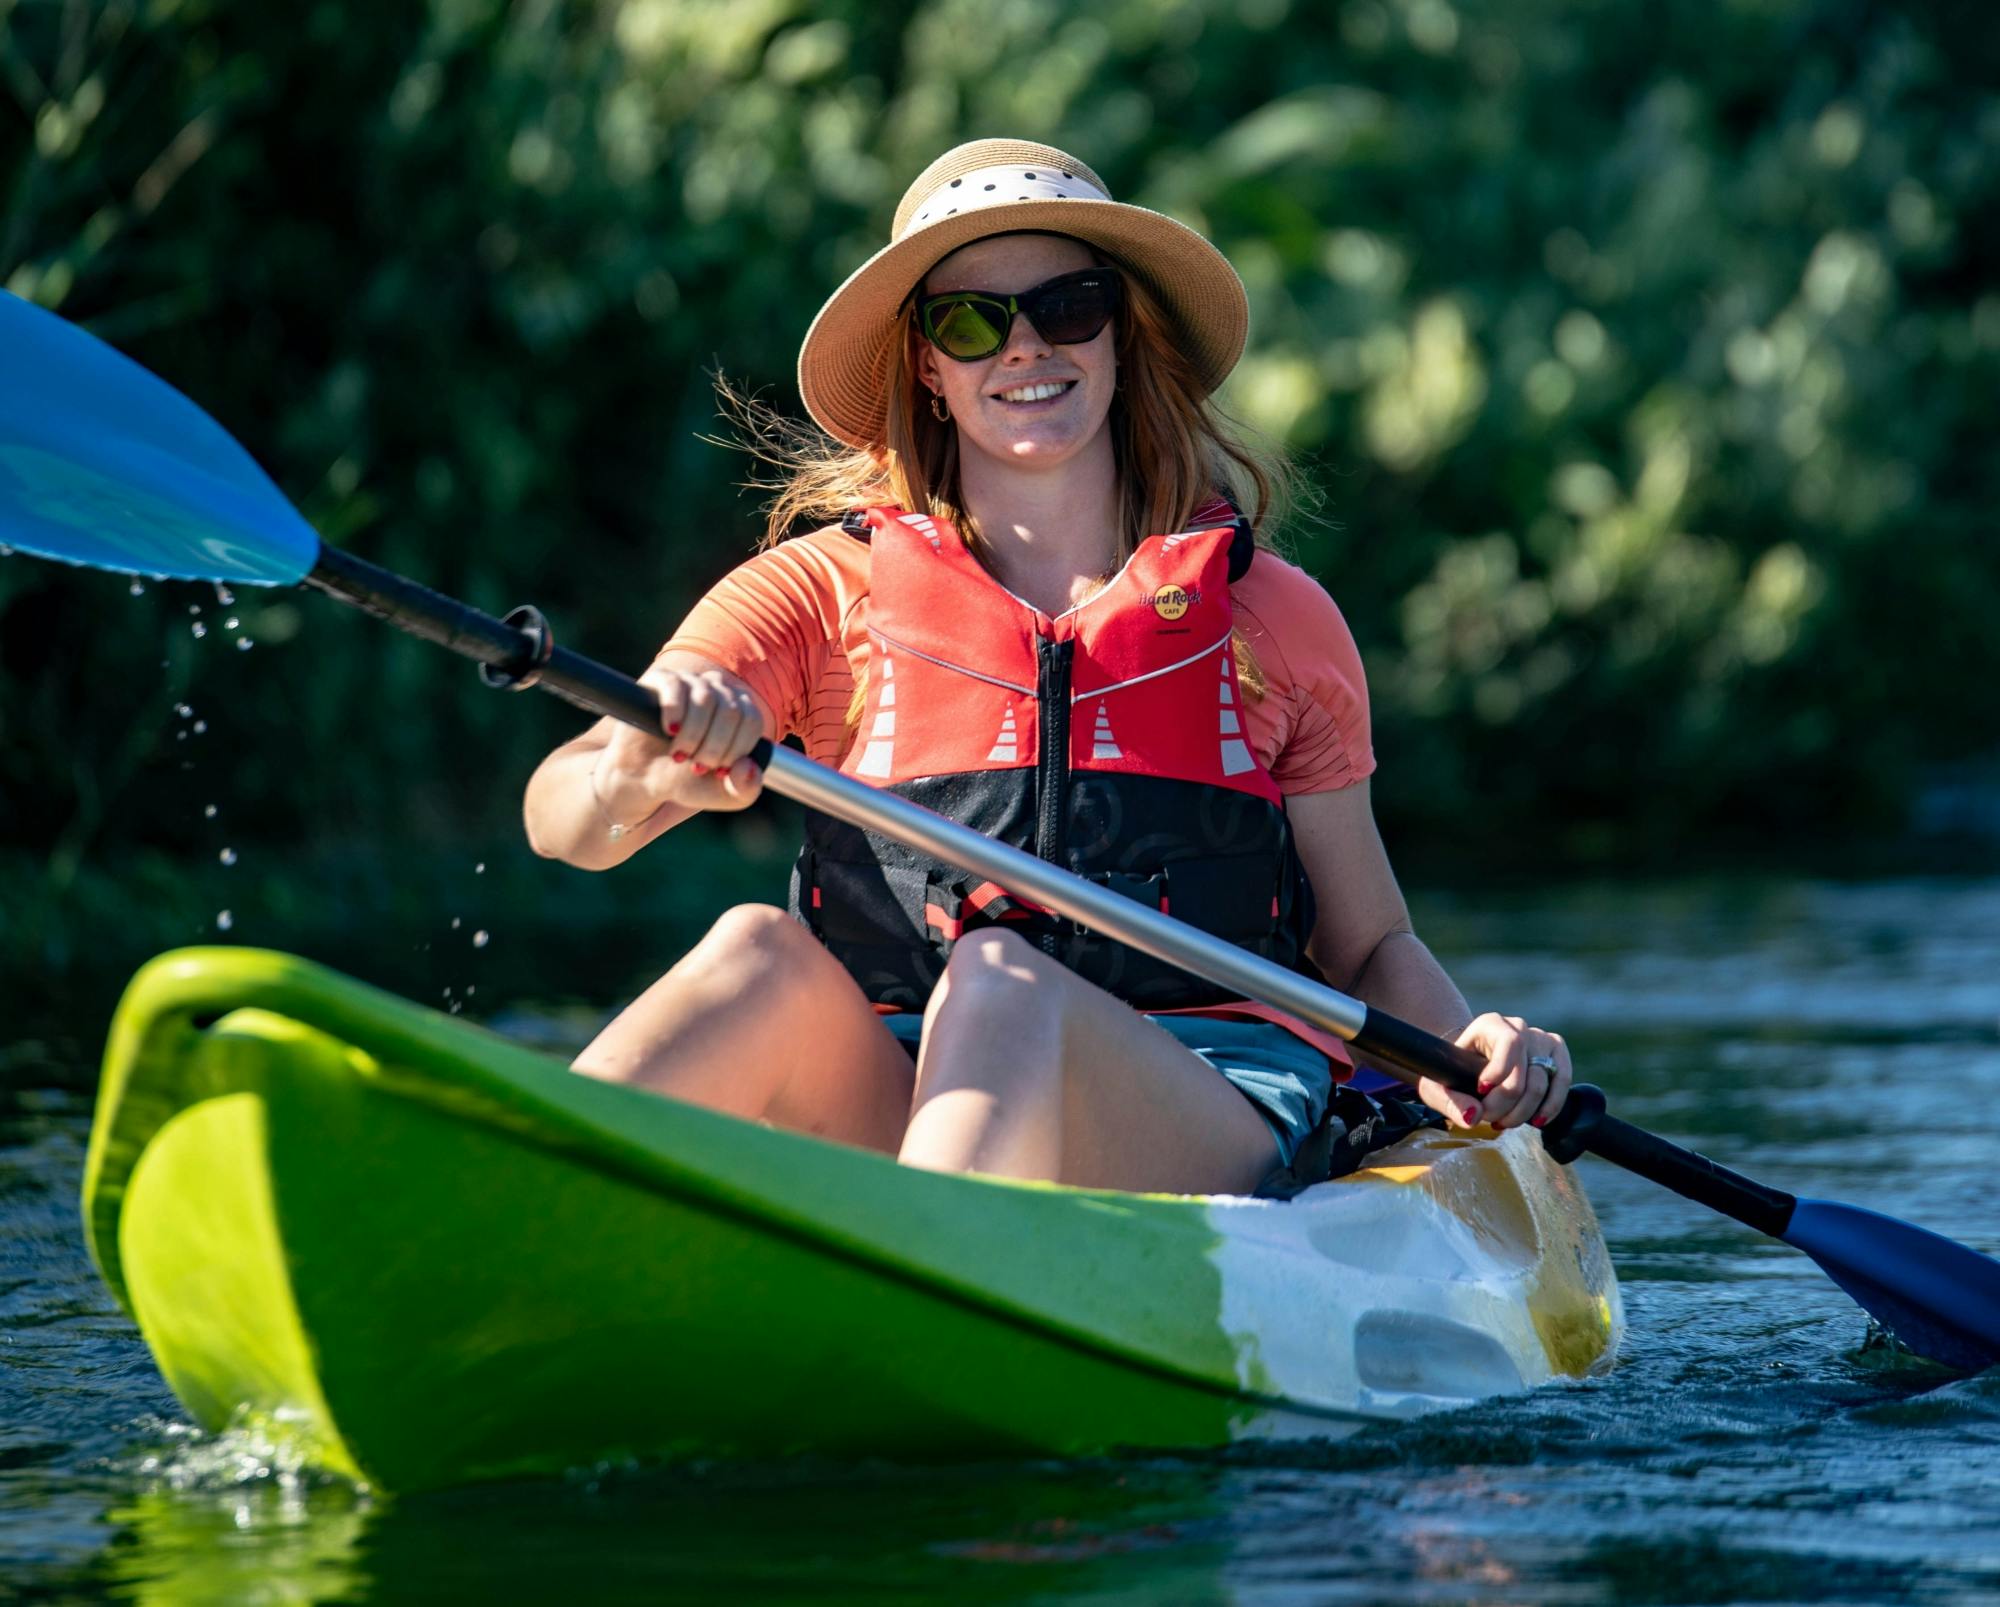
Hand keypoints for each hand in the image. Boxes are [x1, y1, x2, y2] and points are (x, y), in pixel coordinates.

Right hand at [592, 665, 765, 823]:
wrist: (644, 779)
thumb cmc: (686, 780)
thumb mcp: (722, 795)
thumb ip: (746, 789)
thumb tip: (748, 767)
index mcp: (741, 712)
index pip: (752, 720)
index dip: (737, 750)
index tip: (719, 771)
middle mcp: (720, 691)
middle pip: (731, 710)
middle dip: (714, 748)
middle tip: (696, 767)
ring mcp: (691, 682)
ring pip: (705, 698)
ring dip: (693, 735)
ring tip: (679, 755)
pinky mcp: (662, 680)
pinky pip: (676, 686)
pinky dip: (674, 713)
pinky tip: (670, 731)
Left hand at [1417, 1013, 1572, 1132]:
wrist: (1470, 1068)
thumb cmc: (1453, 1074)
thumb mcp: (1438, 1087)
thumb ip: (1451, 1102)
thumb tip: (1474, 1117)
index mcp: (1490, 1024)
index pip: (1510, 1043)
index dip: (1500, 1071)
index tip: (1482, 1091)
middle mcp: (1519, 1027)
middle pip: (1524, 1072)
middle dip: (1506, 1103)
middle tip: (1489, 1119)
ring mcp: (1541, 1039)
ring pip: (1543, 1082)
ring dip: (1524, 1111)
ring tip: (1504, 1122)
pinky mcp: (1557, 1055)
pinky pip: (1562, 1081)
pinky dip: (1550, 1106)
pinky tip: (1535, 1121)